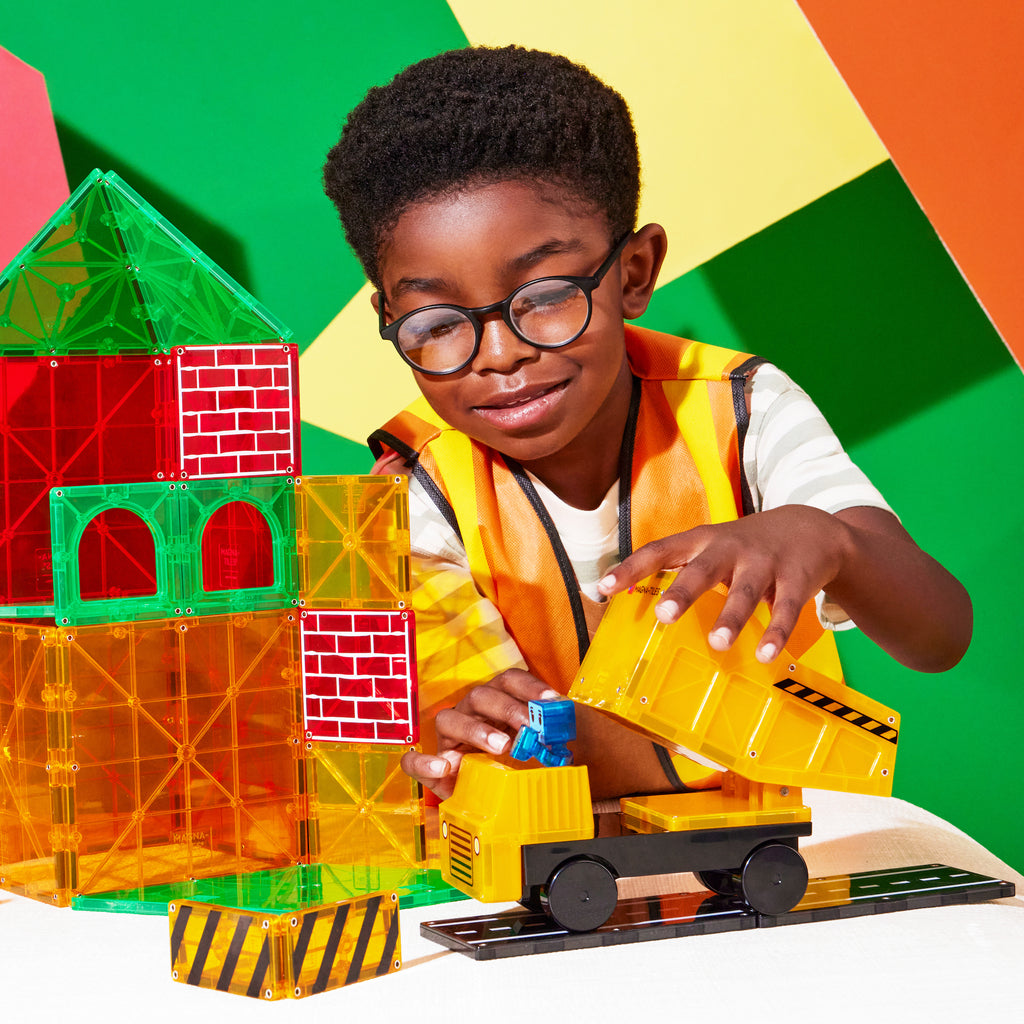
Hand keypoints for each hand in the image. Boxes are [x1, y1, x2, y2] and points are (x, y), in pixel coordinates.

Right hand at [400, 668, 558, 798]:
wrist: (502, 804)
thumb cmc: (524, 769)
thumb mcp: (541, 752)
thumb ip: (551, 740)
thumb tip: (566, 735)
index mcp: (498, 702)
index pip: (510, 680)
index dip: (530, 687)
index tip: (553, 703)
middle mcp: (471, 713)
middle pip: (482, 696)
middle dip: (509, 709)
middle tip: (530, 728)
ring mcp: (450, 739)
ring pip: (448, 719)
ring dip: (475, 730)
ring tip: (501, 746)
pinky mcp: (434, 768)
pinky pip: (413, 761)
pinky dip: (423, 762)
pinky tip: (444, 767)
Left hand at [597, 506, 848, 662]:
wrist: (811, 528)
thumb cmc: (745, 546)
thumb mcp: (711, 547)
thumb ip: (680, 569)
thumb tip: (634, 604)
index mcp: (701, 541)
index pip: (660, 550)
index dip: (631, 568)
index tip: (604, 587)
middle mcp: (730, 549)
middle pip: (703, 568)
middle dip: (684, 591)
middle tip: (664, 616)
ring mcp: (764, 562)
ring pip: (746, 590)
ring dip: (732, 617)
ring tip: (717, 643)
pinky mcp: (795, 579)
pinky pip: (785, 608)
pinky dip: (776, 632)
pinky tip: (766, 655)